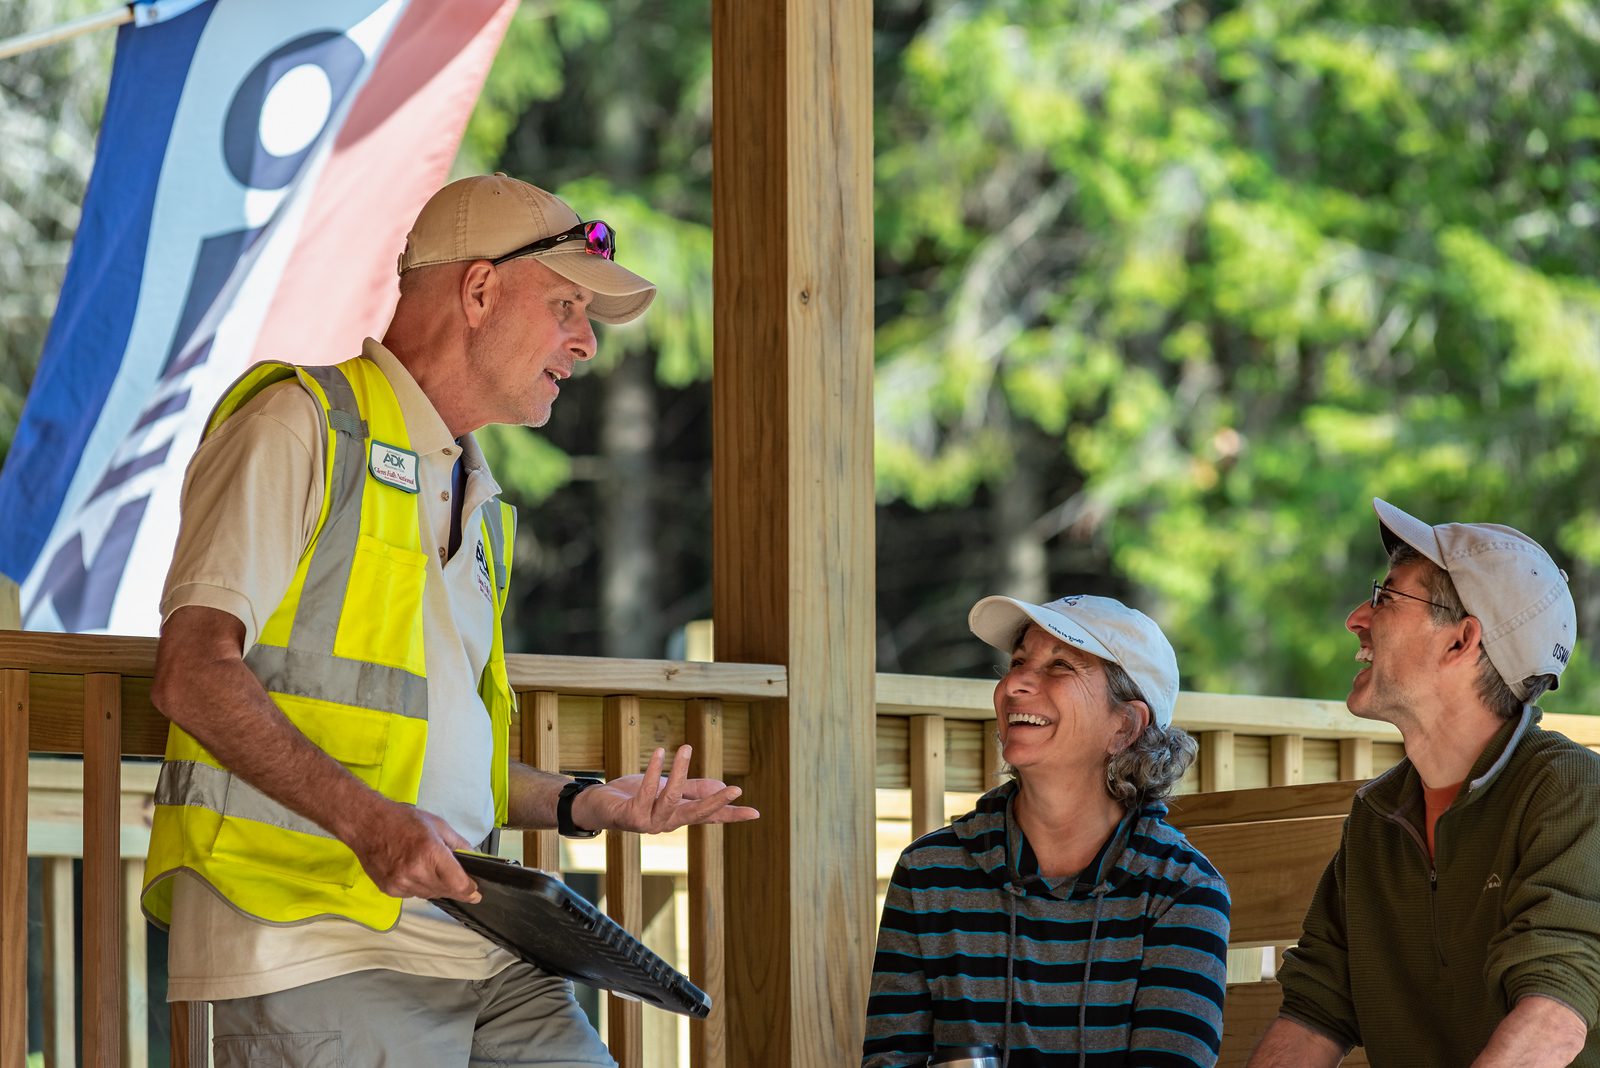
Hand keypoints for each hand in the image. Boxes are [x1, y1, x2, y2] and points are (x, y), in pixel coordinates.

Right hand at [342, 797, 480, 902]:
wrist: (367, 824)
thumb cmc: (402, 820)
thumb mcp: (438, 825)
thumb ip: (458, 844)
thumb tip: (474, 859)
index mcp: (430, 852)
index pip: (458, 883)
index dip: (470, 890)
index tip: (476, 893)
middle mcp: (415, 871)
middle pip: (445, 891)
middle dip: (454, 888)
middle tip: (458, 881)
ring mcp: (400, 882)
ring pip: (429, 895)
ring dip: (436, 887)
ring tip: (431, 870)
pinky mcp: (389, 889)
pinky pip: (412, 894)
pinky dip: (418, 887)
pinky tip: (414, 872)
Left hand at [570, 744, 760, 834]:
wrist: (598, 805)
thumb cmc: (633, 796)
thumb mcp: (667, 788)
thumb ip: (693, 788)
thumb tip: (721, 786)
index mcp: (678, 815)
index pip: (710, 816)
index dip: (732, 815)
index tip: (755, 813)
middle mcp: (667, 823)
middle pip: (696, 814)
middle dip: (715, 802)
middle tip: (734, 789)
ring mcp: (649, 822)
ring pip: (671, 799)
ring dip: (679, 773)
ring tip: (686, 747)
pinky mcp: (631, 816)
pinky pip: (645, 792)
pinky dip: (652, 771)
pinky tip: (659, 753)